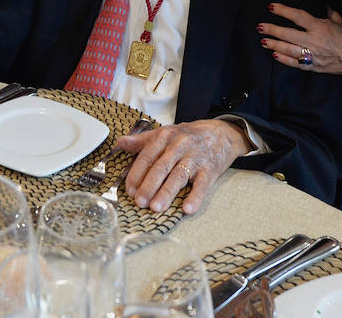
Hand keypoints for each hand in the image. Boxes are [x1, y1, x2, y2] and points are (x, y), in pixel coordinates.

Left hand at [119, 120, 248, 214]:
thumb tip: (120, 142)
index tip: (130, 190)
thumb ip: (142, 140)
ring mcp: (195, 158)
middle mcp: (179, 146)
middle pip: (161, 167)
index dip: (137, 173)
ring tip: (156, 208)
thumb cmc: (188, 136)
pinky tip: (187, 208)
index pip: (147, 156)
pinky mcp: (210, 169)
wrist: (221, 133)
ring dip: (167, 193)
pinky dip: (195, 197)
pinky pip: (202, 184)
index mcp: (165, 137)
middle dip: (149, 185)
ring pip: (178, 176)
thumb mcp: (165, 133)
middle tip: (139, 202)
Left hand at [256, 3, 341, 77]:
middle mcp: (314, 41)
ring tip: (264, 41)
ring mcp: (313, 55)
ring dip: (274, 45)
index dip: (283, 11)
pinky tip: (275, 55)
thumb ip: (327, 10)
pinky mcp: (313, 66)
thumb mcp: (338, 20)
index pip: (297, 16)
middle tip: (260, 27)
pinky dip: (284, 59)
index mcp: (320, 27)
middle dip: (272, 30)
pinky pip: (295, 63)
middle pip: (288, 34)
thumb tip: (322, 0)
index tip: (271, 7)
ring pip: (288, 49)